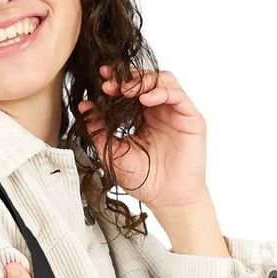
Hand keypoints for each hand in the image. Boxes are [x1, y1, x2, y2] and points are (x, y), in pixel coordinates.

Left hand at [76, 66, 209, 211]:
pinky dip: (161, 92)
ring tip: (125, 90)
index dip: (117, 80)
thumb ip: (99, 130)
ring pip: (164, 80)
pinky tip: (145, 99)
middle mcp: (161, 111)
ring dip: (143, 80)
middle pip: (147, 79)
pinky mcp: (191, 119)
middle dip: (127, 77)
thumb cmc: (144, 180)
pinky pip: (178, 96)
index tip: (100, 79)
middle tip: (109, 83)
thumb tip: (84, 107)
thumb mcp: (113, 152)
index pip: (132, 88)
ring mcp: (177, 113)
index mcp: (144, 116)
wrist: (167, 200)